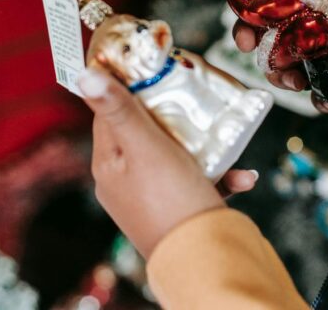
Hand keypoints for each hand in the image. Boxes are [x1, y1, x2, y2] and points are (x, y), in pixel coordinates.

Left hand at [79, 67, 259, 258]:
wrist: (202, 261)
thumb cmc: (171, 202)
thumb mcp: (146, 146)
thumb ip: (120, 110)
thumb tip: (84, 75)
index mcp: (108, 163)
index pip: (110, 111)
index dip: (130, 86)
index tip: (154, 65)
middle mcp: (124, 181)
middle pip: (146, 130)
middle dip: (175, 114)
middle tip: (196, 96)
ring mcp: (151, 197)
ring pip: (177, 155)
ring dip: (205, 145)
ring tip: (225, 137)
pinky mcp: (178, 212)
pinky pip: (198, 182)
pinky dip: (220, 175)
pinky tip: (242, 176)